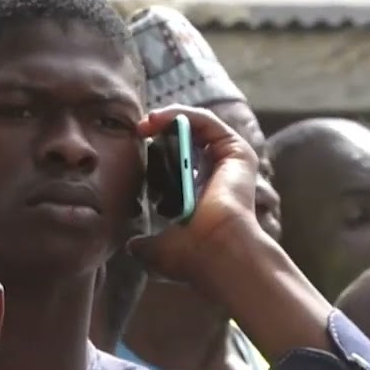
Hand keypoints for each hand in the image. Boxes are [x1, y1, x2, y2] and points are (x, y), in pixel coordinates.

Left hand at [127, 105, 262, 289]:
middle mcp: (218, 178)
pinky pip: (206, 121)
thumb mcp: (159, 250)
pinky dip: (182, 115)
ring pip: (197, 127)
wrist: (218, 251)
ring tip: (143, 124)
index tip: (133, 152)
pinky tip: (158, 119)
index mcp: (203, 198)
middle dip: (159, 134)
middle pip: (186, 142)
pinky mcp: (237, 152)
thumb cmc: (194, 255)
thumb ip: (145, 244)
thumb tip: (132, 245)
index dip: (155, 155)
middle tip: (137, 133)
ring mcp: (230, 163)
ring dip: (168, 119)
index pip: (178, 166)